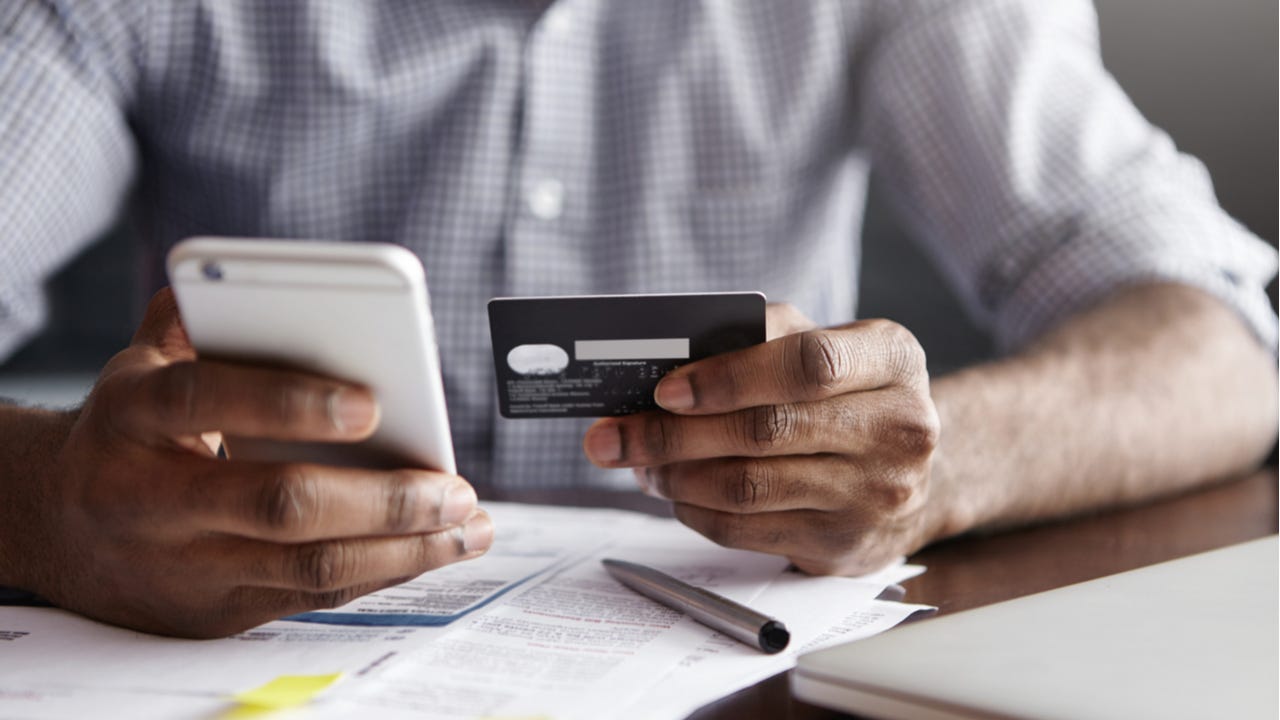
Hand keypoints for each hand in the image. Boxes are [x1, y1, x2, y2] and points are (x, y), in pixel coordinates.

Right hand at [7, 289, 491, 637]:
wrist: (55, 528)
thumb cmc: (129, 431)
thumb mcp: (141, 364)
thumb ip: (198, 316)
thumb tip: (267, 279)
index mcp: (132, 415)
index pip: (206, 398)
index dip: (290, 400)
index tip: (372, 402)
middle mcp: (150, 498)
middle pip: (278, 504)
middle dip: (381, 499)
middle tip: (453, 487)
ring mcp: (185, 564)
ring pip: (309, 567)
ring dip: (404, 549)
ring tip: (467, 526)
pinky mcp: (216, 610)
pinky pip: (313, 596)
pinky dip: (384, 574)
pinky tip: (433, 550)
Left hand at [583, 304, 939, 574]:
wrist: (909, 474)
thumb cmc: (848, 396)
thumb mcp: (828, 346)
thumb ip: (764, 337)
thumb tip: (671, 357)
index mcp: (893, 358)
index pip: (809, 364)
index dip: (729, 377)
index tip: (665, 389)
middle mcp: (899, 428)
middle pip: (766, 432)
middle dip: (673, 434)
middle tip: (615, 434)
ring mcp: (877, 495)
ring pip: (750, 487)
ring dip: (676, 476)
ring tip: (640, 462)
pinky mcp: (845, 546)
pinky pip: (748, 531)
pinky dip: (695, 511)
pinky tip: (675, 492)